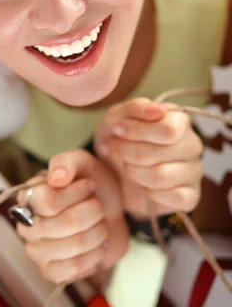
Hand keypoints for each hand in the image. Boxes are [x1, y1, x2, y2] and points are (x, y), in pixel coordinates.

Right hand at [15, 149, 128, 284]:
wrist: (110, 213)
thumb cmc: (92, 186)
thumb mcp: (82, 163)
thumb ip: (67, 162)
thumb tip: (56, 179)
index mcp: (28, 196)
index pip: (48, 200)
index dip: (75, 193)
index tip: (90, 185)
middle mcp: (27, 225)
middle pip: (65, 223)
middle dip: (93, 212)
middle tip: (98, 206)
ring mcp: (37, 251)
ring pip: (75, 245)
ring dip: (98, 232)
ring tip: (100, 223)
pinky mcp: (51, 272)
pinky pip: (76, 267)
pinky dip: (95, 255)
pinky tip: (97, 245)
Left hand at [95, 98, 203, 218]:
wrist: (112, 171)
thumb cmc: (118, 140)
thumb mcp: (116, 118)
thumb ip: (135, 108)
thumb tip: (157, 111)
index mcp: (179, 120)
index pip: (168, 129)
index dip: (137, 131)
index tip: (117, 130)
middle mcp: (191, 144)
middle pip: (161, 152)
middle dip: (128, 152)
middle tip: (112, 149)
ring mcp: (194, 171)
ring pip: (161, 176)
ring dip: (134, 172)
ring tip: (125, 166)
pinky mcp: (191, 195)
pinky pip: (173, 198)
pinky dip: (149, 192)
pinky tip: (141, 185)